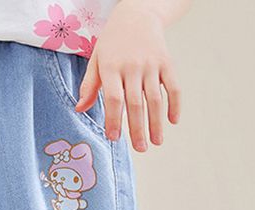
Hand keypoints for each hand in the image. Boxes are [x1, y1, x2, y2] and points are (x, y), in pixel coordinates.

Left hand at [76, 0, 182, 151]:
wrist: (137, 14)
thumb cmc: (113, 42)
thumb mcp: (96, 59)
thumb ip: (89, 85)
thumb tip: (80, 109)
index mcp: (111, 67)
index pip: (113, 99)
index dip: (113, 119)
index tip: (114, 137)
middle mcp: (132, 66)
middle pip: (135, 103)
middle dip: (137, 128)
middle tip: (140, 149)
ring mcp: (151, 65)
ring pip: (155, 99)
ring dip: (156, 123)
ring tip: (156, 142)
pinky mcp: (166, 62)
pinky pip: (173, 86)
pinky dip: (175, 104)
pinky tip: (173, 121)